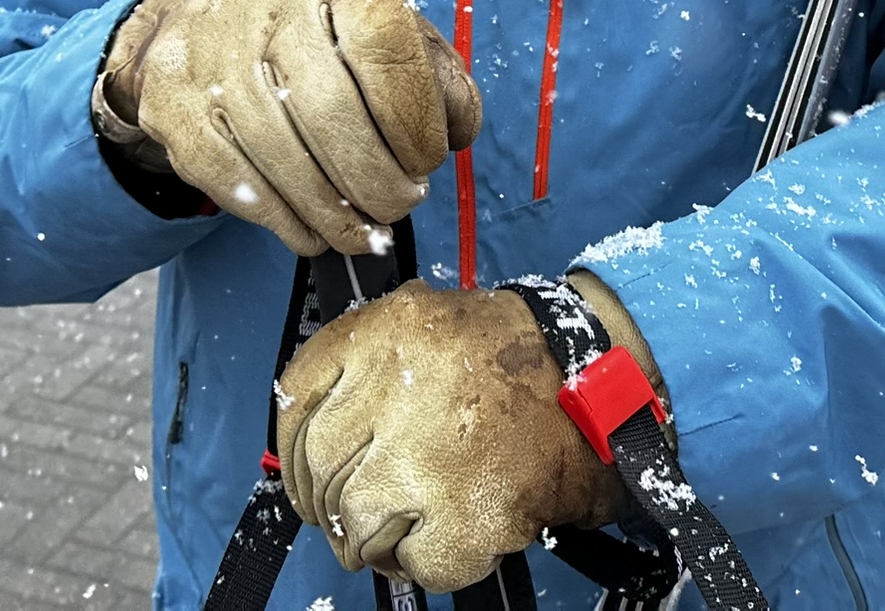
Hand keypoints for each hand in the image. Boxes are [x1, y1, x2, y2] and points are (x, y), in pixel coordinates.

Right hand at [95, 0, 480, 253]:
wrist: (201, 8)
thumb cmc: (316, 27)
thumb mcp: (382, 22)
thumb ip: (434, 72)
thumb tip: (457, 131)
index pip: (384, 43)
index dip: (414, 118)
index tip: (426, 159)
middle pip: (330, 110)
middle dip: (378, 179)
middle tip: (399, 204)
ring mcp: (210, 49)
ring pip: (283, 155)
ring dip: (335, 211)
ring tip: (365, 227)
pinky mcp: (174, 103)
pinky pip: (237, 180)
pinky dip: (285, 219)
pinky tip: (314, 228)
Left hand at [276, 280, 634, 591]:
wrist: (595, 381)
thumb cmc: (510, 357)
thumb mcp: (428, 320)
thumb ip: (368, 357)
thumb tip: (315, 420)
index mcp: (387, 331)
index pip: (298, 394)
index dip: (290, 445)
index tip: (300, 469)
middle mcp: (398, 388)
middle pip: (319, 463)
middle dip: (325, 498)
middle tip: (344, 511)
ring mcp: (427, 457)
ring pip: (353, 519)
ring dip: (365, 538)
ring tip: (393, 530)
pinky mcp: (464, 516)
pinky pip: (408, 562)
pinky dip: (415, 563)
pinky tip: (436, 537)